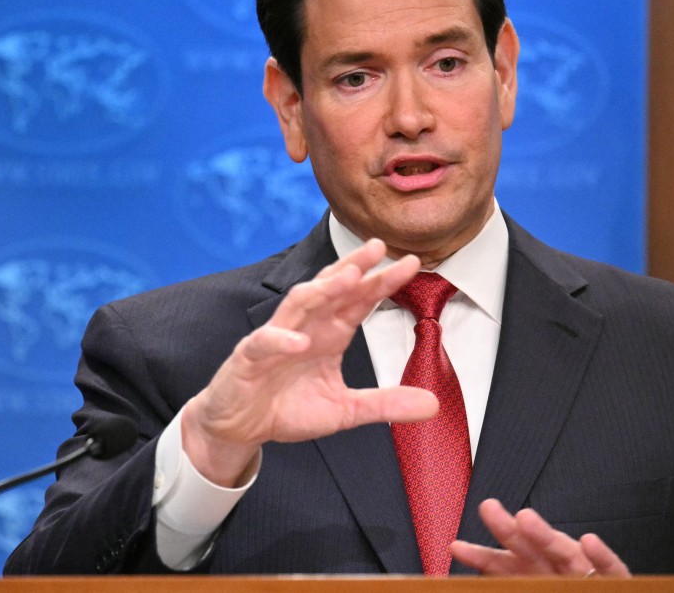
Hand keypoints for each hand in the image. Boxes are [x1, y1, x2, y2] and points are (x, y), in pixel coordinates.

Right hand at [182, 239, 437, 486]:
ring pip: (299, 305)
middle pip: (330, 289)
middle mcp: (305, 327)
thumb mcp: (345, 411)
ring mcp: (276, 339)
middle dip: (354, 267)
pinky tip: (300, 341)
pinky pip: (265, 344)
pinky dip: (281, 340)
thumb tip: (434, 404)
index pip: (359, 301)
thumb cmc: (287, 408)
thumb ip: (386, 404)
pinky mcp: (249, 358)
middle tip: (379, 246)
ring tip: (347, 278)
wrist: (239, 426)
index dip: (382, 282)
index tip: (413, 263)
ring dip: (322, 290)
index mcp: (329, 334)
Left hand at [450, 499, 630, 576]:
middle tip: (488, 508)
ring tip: (525, 519)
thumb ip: (511, 581)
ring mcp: (586, 573)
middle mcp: (557, 569)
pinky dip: (601, 557)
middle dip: (508, 529)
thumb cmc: (573, 587)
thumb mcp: (532, 583)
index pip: (505, 565)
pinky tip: (590, 542)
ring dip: (545, 535)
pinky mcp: (617, 581)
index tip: (457, 547)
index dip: (482, 556)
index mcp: (536, 573)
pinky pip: (611, 569)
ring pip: (564, 553)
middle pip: (529, 550)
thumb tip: (471, 583)